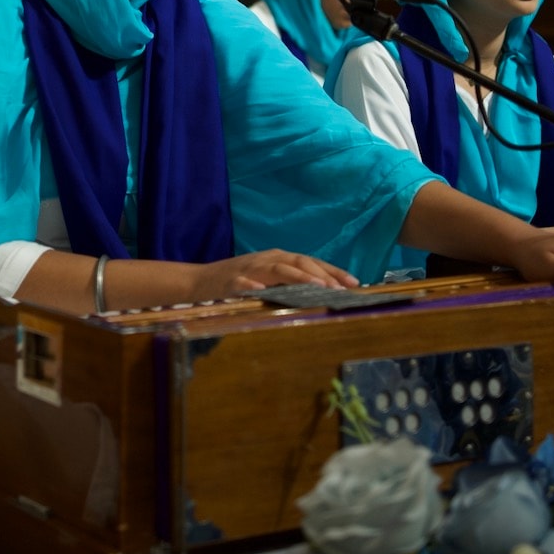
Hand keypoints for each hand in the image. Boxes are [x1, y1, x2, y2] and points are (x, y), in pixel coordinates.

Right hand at [190, 248, 360, 302]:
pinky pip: (243, 284)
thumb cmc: (240, 284)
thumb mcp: (269, 280)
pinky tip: (263, 292)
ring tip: (318, 288)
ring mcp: (249, 269)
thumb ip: (292, 283)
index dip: (333, 272)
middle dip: (322, 275)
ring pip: (278, 269)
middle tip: (340, 289)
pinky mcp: (231, 282)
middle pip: (300, 262)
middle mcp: (267, 260)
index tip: (355, 284)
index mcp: (279, 259)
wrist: (199, 282)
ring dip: (299, 278)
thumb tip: (325, 294)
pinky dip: (253, 287)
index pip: (311, 262)